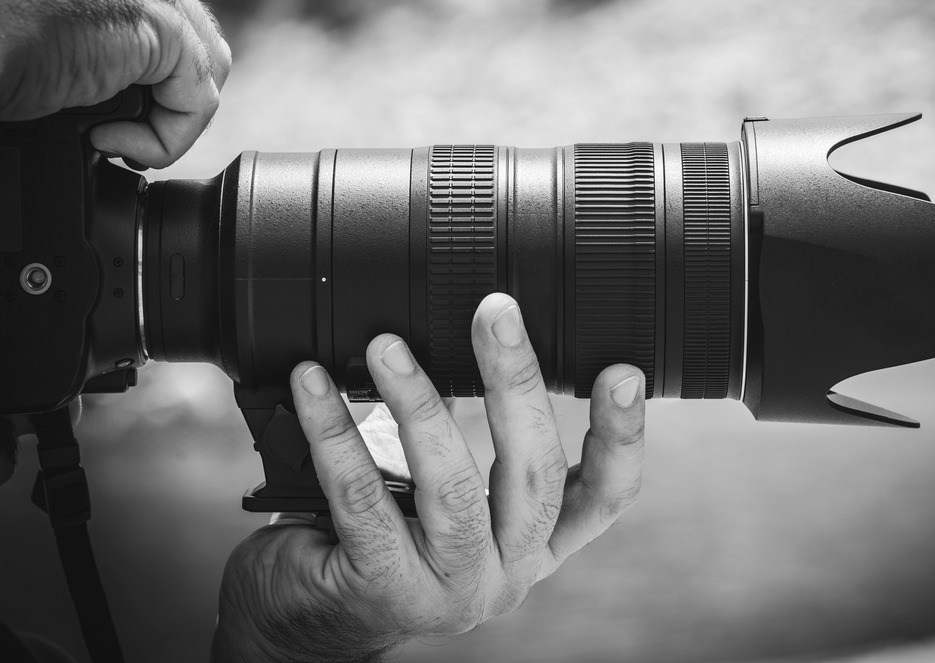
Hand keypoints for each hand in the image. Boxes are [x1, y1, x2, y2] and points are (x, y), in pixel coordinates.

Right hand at [0, 0, 229, 168]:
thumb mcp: (25, 23)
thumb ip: (72, 29)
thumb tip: (90, 67)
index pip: (147, 8)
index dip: (138, 69)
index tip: (102, 107)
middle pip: (184, 34)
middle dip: (164, 93)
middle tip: (121, 131)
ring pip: (199, 66)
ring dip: (166, 118)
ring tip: (115, 139)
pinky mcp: (161, 23)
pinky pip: (196, 94)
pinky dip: (167, 134)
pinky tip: (112, 142)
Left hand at [213, 293, 646, 661]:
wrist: (310, 620)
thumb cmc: (385, 541)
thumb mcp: (454, 501)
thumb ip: (483, 447)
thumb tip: (484, 335)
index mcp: (536, 542)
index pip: (604, 497)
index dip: (622, 436)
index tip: (624, 372)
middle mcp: (507, 570)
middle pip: (535, 476)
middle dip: (516, 384)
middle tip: (495, 313)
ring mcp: (450, 588)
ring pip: (453, 490)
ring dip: (421, 405)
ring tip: (387, 345)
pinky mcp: (383, 589)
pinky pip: (363, 500)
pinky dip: (336, 434)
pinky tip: (315, 386)